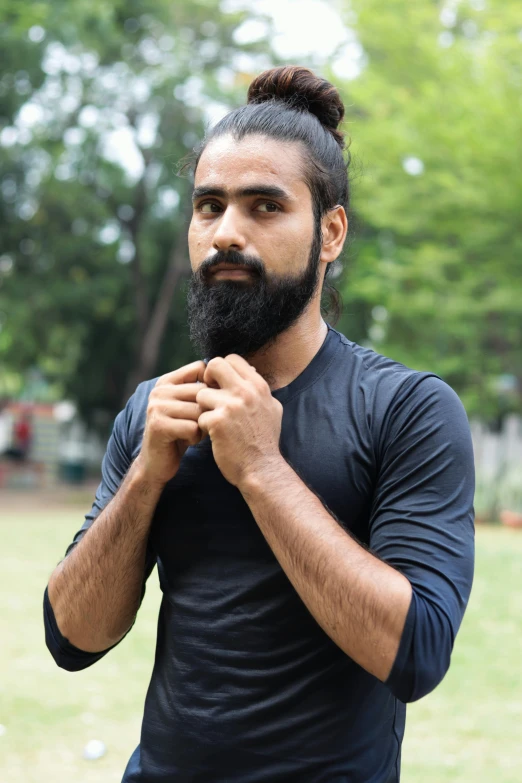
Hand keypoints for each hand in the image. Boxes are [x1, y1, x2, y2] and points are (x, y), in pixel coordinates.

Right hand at [135, 360, 206, 486]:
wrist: (158, 463)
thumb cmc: (182, 432)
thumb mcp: (192, 407)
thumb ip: (204, 390)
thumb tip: (236, 374)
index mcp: (167, 381)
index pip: (200, 368)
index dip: (212, 386)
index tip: (210, 403)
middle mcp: (159, 390)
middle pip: (202, 391)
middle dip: (208, 410)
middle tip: (202, 423)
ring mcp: (157, 407)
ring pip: (199, 410)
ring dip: (203, 425)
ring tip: (194, 432)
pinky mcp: (158, 425)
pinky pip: (193, 427)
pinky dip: (196, 437)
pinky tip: (188, 441)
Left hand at [196, 355, 283, 488]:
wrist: (262, 469)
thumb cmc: (265, 441)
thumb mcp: (272, 409)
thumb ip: (260, 390)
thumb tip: (251, 371)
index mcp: (258, 386)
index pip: (232, 359)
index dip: (221, 370)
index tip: (219, 385)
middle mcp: (246, 392)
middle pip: (215, 365)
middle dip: (207, 379)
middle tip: (208, 396)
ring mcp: (231, 406)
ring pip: (202, 393)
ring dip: (203, 408)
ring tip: (213, 422)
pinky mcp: (217, 422)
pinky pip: (199, 416)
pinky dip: (203, 427)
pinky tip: (214, 437)